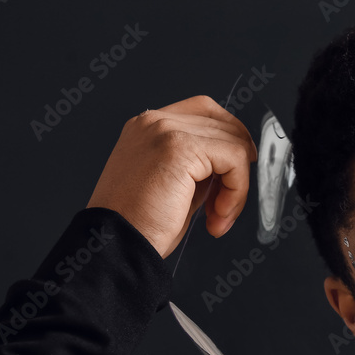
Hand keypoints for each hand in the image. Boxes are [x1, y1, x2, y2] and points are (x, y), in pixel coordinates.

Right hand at [86, 95, 257, 257]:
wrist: (116, 244)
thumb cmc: (139, 225)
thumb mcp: (173, 184)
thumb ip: (199, 166)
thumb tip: (232, 164)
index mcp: (148, 128)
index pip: (205, 110)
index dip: (231, 137)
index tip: (238, 170)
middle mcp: (154, 122)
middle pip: (224, 125)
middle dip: (236, 171)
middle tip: (223, 209)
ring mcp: (166, 130)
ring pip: (234, 144)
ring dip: (237, 188)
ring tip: (217, 217)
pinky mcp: (180, 148)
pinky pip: (235, 159)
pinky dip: (237, 190)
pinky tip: (217, 215)